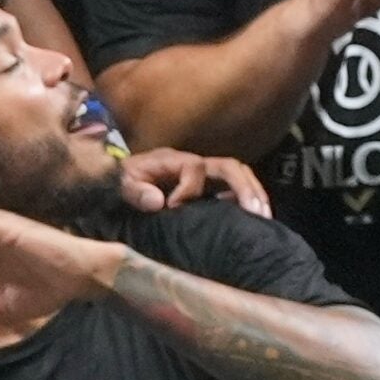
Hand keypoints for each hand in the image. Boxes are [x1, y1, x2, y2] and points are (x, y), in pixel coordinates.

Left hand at [120, 148, 274, 219]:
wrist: (115, 182)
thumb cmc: (118, 183)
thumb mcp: (119, 184)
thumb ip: (135, 191)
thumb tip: (160, 202)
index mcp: (173, 160)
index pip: (195, 166)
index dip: (189, 188)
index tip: (174, 208)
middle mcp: (193, 164)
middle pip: (229, 166)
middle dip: (245, 187)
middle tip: (257, 213)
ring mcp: (202, 176)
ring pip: (237, 175)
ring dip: (253, 193)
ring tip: (264, 216)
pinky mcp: (205, 189)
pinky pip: (232, 189)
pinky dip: (245, 200)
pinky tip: (252, 219)